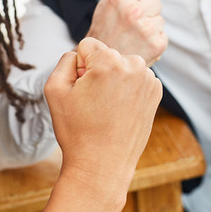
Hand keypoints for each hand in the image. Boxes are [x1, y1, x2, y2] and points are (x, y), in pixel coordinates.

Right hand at [44, 38, 162, 189]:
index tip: (82, 91)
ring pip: (121, 67)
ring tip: (107, 109)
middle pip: (106, 55)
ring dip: (114, 81)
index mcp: (109, 61)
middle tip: (94, 103)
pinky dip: (127, 90)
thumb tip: (82, 54)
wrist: (102, 165)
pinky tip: (120, 111)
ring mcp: (148, 79)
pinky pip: (135, 79)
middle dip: (98, 73)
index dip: (78, 68)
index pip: (87, 46)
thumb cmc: (77, 130)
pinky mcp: (156, 92)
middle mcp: (134, 65)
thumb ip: (65, 60)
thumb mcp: (54, 89)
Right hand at [86, 0, 166, 65]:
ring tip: (133, 37)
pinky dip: (154, 42)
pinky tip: (140, 47)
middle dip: (146, 13)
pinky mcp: (156, 44)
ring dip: (150, 28)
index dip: (139, 1)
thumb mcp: (106, 5)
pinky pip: (163, 36)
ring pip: (160, 20)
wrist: (101, 63)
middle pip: (156, 4)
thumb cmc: (104, 33)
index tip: (128, 12)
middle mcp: (134, 10)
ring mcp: (146, 28)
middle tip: (131, 26)